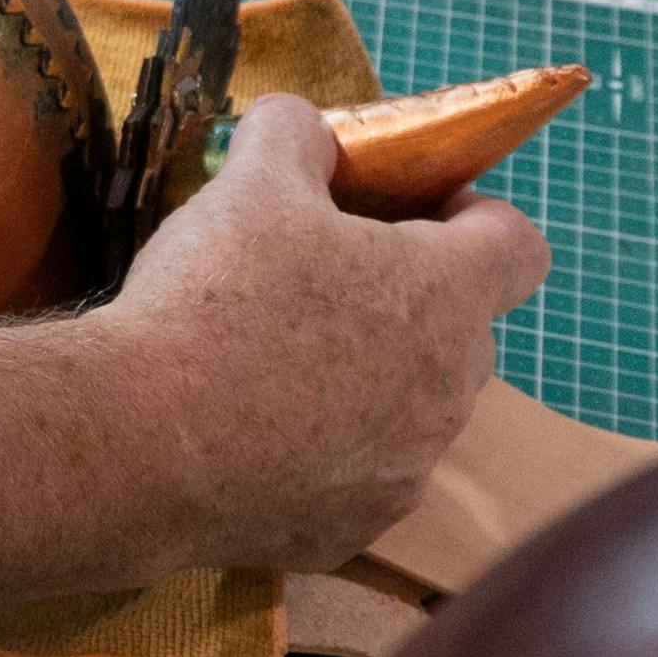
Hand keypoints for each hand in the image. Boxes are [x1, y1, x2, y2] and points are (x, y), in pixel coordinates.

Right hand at [94, 94, 549, 569]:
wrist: (138, 443)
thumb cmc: (212, 299)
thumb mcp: (251, 181)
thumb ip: (297, 133)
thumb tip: (307, 127)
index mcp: (445, 296)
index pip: (519, 247)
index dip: (477, 217)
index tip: (414, 212)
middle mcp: (449, 392)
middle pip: (461, 330)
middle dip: (407, 298)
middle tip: (320, 277)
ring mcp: (405, 470)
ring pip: (410, 408)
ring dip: (366, 378)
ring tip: (272, 358)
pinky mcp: (353, 529)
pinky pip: (357, 476)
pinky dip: (320, 453)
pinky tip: (248, 430)